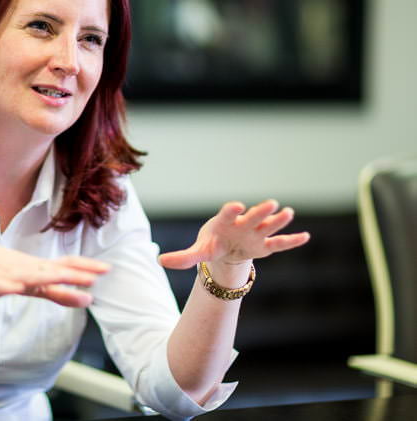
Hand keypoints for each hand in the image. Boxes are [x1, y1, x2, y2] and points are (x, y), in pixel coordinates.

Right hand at [0, 243, 109, 307]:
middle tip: (93, 277)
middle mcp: (25, 270)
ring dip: (44, 277)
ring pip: (27, 277)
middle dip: (71, 274)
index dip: (84, 267)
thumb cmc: (2, 271)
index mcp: (37, 270)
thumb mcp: (32, 284)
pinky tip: (15, 288)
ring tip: (61, 278)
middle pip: (51, 271)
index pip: (65, 266)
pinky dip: (6, 287)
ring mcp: (6, 276)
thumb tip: (87, 298)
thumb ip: (58, 292)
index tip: (107, 269)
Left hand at [158, 200, 309, 269]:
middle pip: (253, 217)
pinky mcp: (265, 245)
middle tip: (271, 203)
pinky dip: (292, 240)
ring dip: (278, 220)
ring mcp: (255, 234)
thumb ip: (182, 257)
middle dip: (260, 211)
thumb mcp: (198, 251)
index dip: (231, 210)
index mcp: (224, 222)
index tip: (237, 206)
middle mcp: (242, 225)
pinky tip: (305, 237)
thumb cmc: (212, 244)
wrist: (226, 248)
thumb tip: (160, 262)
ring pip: (268, 226)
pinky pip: (280, 243)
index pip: (227, 213)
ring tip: (288, 212)